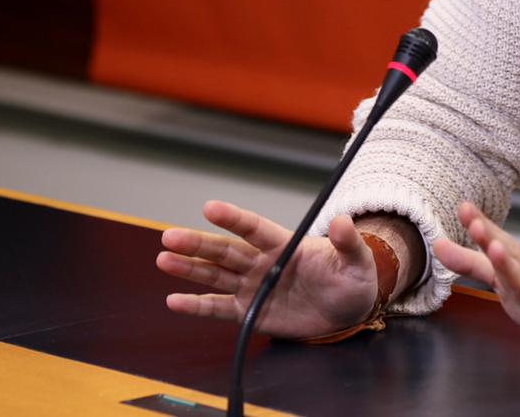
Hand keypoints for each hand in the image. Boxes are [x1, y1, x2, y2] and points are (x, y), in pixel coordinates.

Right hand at [156, 200, 377, 339]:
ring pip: (215, 275)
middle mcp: (262, 262)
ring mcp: (253, 286)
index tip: (209, 208)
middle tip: (169, 237)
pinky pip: (219, 309)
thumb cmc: (351, 280)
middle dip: (197, 244)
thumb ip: (348, 243)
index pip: (253, 228)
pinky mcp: (250, 311)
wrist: (348, 311)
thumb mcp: (357, 262)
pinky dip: (197, 306)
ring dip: (189, 269)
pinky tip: (174, 300)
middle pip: (225, 251)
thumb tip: (343, 221)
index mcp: (283, 245)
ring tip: (163, 260)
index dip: (232, 218)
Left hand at [433, 201, 519, 377]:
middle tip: (475, 223)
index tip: (463, 207)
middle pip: (510, 257)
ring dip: (512, 267)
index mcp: (519, 264)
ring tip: (496, 250)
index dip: (480, 226)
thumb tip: (437, 244)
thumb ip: (470, 262)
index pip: (498, 240)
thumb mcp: (504, 278)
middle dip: (492, 240)